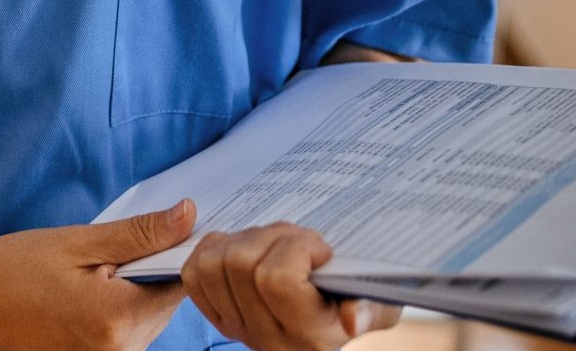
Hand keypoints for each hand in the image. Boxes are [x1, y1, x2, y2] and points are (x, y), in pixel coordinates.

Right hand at [0, 201, 192, 350]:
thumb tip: (189, 217)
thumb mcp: (74, 242)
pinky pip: (124, 336)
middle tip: (105, 251)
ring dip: (131, 294)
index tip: (156, 230)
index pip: (181, 282)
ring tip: (86, 276)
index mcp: (118, 318)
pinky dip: (113, 313)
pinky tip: (78, 296)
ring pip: (146, 321)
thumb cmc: (7, 270)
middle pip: (165, 304)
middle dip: (149, 273)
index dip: (174, 251)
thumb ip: (137, 234)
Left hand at [182, 222, 394, 350]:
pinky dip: (215, 248)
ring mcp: (236, 329)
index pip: (276, 279)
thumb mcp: (380, 304)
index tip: (321, 249)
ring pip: (214, 263)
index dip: (297, 248)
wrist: (330, 316)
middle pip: (241, 263)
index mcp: (309, 336)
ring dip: (244, 238)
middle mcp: (267, 339)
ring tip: (275, 243)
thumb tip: (350, 320)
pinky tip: (245, 248)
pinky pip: (195, 272)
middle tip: (299, 239)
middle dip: (272, 236)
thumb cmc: (358, 298)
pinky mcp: (215, 315)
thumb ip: (372, 309)